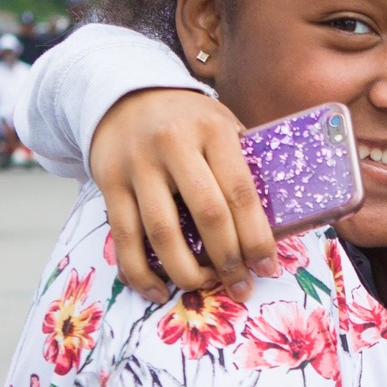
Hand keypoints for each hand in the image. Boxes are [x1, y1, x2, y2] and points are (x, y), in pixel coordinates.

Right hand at [97, 90, 272, 300]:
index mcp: (212, 130)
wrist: (125, 95)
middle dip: (228, 259)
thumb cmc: (188, 121)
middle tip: (241, 287)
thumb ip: (242, 164)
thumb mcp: (221, 125)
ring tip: (204, 287)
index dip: (256, 236)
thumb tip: (277, 223)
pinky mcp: (109, 182)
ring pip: (162, 231)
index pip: (240, 191)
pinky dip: (140, 271)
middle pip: (207, 214)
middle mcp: (173, 144)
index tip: (267, 267)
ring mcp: (138, 164)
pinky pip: (124, 237)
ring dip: (186, 271)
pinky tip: (158, 290)